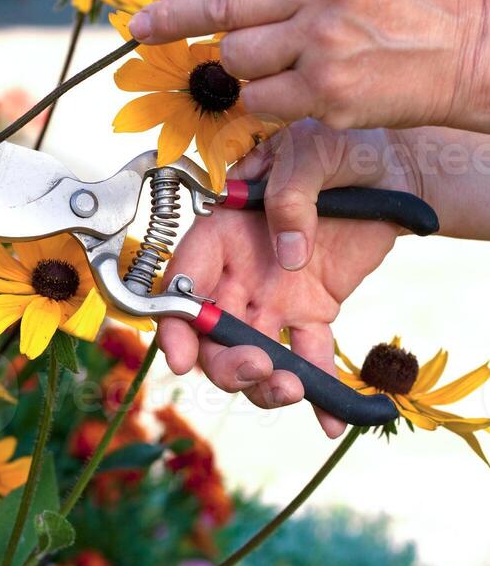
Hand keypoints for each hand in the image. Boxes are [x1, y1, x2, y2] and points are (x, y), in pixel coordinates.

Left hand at [129, 0, 489, 132]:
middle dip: (169, 20)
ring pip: (234, 56)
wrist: (476, 50)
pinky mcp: (327, 92)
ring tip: (271, 61)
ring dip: (237, 64)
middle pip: (219, 5)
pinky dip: (260, 98)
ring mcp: (323, 39)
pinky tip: (287, 90)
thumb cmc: (416, 0)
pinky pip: (258, 98)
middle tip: (141, 31)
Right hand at [158, 122, 414, 437]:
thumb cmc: (338, 147)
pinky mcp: (312, 311)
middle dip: (225, 362)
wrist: (391, 168)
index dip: (173, 323)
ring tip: (293, 391)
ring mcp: (273, 295)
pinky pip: (309, 357)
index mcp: (222, 228)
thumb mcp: (310, 153)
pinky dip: (320, 391)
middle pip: (212, 332)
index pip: (182, 282)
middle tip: (260, 370)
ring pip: (252, 353)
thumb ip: (290, 195)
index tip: (180, 357)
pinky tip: (332, 419)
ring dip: (264, 383)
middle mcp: (238, 269)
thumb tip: (288, 256)